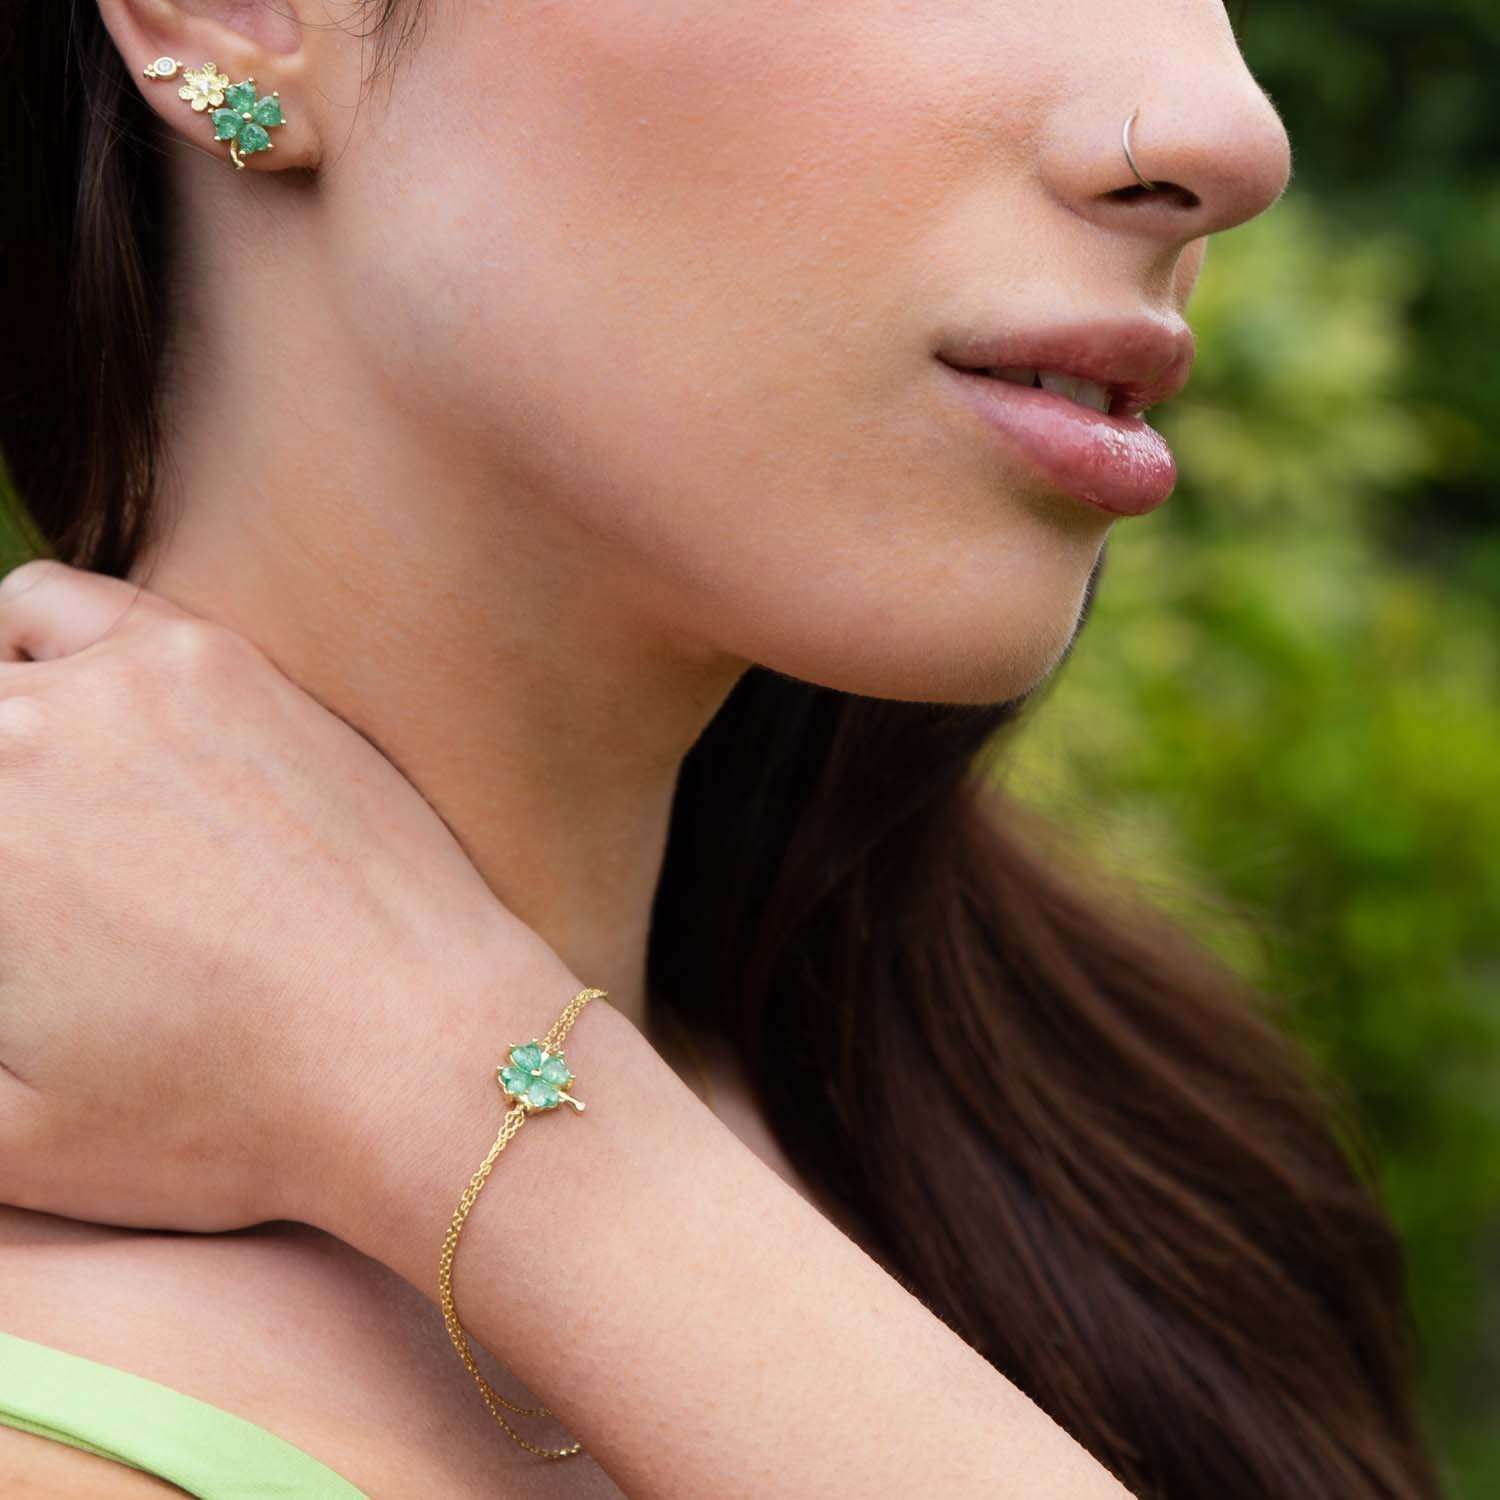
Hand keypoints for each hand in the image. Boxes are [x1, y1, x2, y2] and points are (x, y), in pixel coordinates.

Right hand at [0, 560, 581, 1234]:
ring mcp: (130, 681)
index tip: (13, 925)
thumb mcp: (9, 1140)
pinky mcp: (223, 663)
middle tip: (32, 890)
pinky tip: (76, 720)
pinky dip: (36, 649)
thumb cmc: (225, 1121)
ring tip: (32, 804)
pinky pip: (66, 612)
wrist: (422, 1056)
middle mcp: (24, 741)